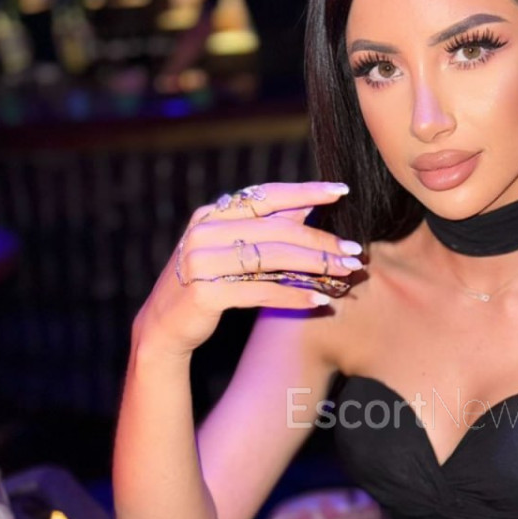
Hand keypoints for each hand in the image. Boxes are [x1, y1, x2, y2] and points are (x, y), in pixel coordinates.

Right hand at [134, 181, 363, 357]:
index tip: (341, 190)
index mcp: (212, 214)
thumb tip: (307, 209)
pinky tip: (318, 299)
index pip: (266, 196)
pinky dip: (292, 296)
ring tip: (344, 272)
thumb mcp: (228, 250)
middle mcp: (205, 232)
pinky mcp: (205, 293)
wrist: (164, 327)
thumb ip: (262, 230)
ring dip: (314, 265)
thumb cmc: (206, 285)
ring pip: (271, 259)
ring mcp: (201, 262)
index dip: (305, 192)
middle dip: (319, 240)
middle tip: (353, 251)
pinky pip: (259, 292)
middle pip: (276, 231)